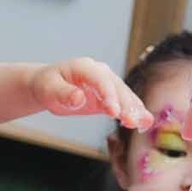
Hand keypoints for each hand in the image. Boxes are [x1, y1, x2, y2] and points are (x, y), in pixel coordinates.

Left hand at [29, 58, 151, 127]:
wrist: (48, 86)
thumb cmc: (46, 86)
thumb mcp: (49, 89)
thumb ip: (64, 94)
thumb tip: (78, 98)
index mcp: (85, 67)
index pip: (101, 80)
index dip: (109, 95)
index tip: (114, 112)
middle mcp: (100, 73)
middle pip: (117, 88)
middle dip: (125, 105)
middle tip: (131, 121)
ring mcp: (107, 84)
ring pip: (124, 96)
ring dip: (134, 109)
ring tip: (143, 122)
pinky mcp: (109, 97)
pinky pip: (123, 104)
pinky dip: (134, 112)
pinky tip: (144, 121)